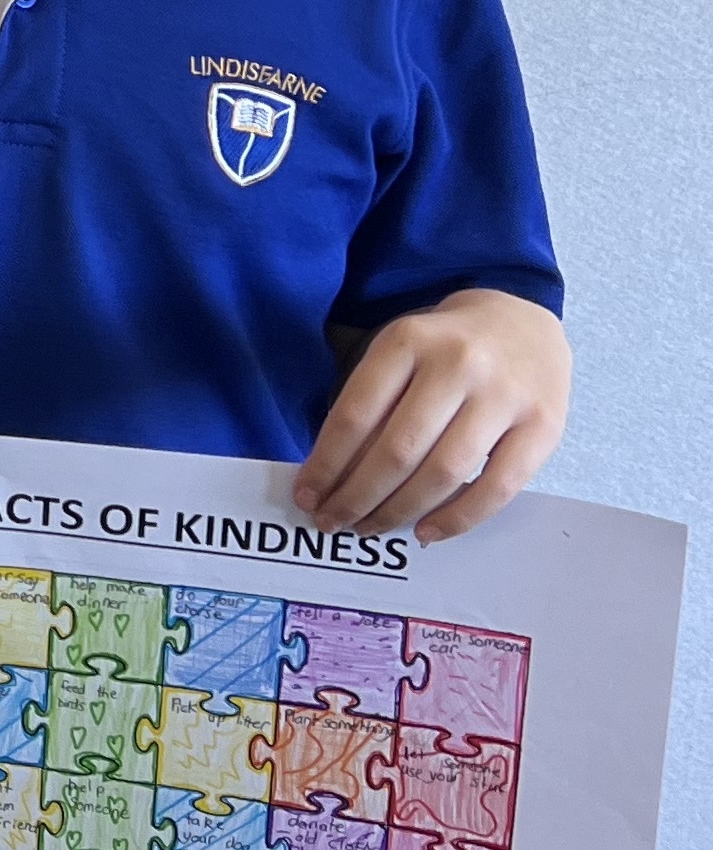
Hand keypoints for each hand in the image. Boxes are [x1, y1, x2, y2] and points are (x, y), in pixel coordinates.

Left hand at [292, 288, 570, 544]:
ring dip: (398, 511)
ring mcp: (505, 395)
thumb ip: (372, 404)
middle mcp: (458, 364)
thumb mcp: (400, 352)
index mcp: (409, 340)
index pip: (355, 415)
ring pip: (443, 472)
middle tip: (332, 521)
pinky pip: (496, 488)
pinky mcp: (543, 427)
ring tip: (370, 527)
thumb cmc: (446, 347)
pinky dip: (457, 518)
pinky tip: (426, 531)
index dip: (325, 464)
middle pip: (397, 450)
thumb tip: (333, 478)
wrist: (523, 318)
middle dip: (356, 496)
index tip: (306, 496)